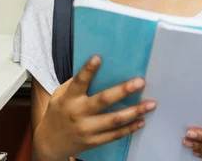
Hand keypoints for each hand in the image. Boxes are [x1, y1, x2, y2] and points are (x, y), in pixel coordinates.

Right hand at [33, 56, 156, 160]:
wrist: (50, 143)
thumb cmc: (58, 113)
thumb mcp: (60, 96)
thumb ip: (75, 84)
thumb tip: (96, 67)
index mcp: (69, 98)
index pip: (79, 82)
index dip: (88, 70)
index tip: (98, 58)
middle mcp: (78, 113)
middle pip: (103, 100)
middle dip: (123, 91)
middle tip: (140, 82)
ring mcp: (86, 129)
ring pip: (114, 120)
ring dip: (135, 111)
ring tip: (151, 104)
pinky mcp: (93, 141)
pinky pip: (114, 135)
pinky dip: (129, 128)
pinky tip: (141, 121)